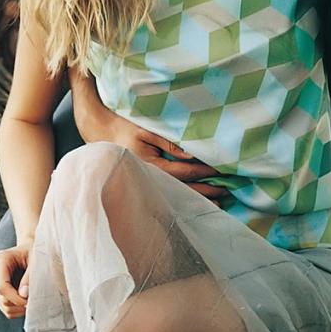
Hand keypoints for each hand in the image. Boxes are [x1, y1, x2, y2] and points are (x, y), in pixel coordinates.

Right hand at [0, 243, 33, 318]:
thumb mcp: (36, 261)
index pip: (1, 287)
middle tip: (35, 298)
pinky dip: (18, 309)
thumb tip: (23, 295)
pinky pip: (5, 309)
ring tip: (32, 297)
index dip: (16, 298)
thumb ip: (29, 277)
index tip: (30, 301)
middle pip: (2, 298)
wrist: (30, 251)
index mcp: (0, 259)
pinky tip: (27, 299)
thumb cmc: (35, 253)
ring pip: (3, 305)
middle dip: (20, 302)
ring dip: (20, 307)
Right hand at [83, 109, 225, 201]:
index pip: (185, 171)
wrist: (102, 134)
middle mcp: (150, 178)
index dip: (205, 171)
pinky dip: (186, 198)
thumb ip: (168, 141)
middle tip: (228, 191)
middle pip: (184, 189)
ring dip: (199, 199)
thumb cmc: (125, 128)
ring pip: (178, 195)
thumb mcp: (145, 130)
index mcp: (151, 165)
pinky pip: (170, 193)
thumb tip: (190, 153)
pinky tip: (199, 202)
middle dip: (207, 191)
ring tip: (220, 202)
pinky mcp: (147, 183)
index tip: (223, 170)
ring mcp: (147, 183)